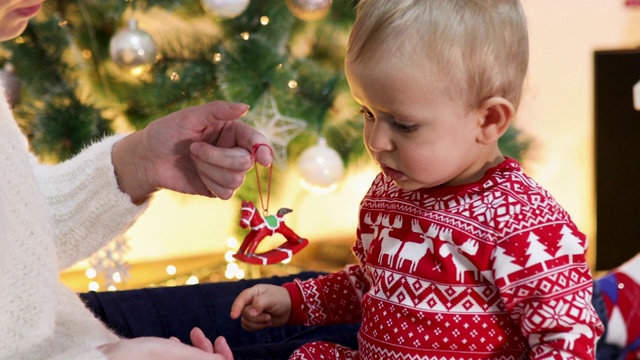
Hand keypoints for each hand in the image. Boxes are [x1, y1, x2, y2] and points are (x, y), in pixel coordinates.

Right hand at [98, 328, 232, 358]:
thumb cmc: (140, 357)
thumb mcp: (176, 354)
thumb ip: (204, 359)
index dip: (224, 357)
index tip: (219, 340)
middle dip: (205, 351)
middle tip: (196, 332)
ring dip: (191, 350)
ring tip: (183, 335)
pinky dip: (178, 355)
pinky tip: (171, 342)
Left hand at [112, 101, 272, 202]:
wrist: (148, 158)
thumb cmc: (167, 132)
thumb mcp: (190, 116)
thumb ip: (218, 110)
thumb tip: (246, 107)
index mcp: (232, 131)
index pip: (256, 141)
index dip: (263, 150)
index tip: (264, 159)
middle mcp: (234, 151)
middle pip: (246, 162)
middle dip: (218, 157)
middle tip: (194, 149)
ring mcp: (227, 171)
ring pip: (236, 179)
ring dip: (209, 169)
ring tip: (193, 160)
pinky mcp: (219, 188)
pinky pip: (226, 193)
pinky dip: (209, 183)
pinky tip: (197, 174)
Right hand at [230, 284, 291, 330]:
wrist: (289, 308)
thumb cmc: (281, 299)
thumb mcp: (272, 298)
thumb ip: (260, 303)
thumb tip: (251, 313)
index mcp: (253, 292)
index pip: (241, 299)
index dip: (236, 307)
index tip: (234, 316)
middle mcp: (249, 301)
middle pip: (244, 313)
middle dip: (257, 318)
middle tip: (268, 316)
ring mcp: (250, 311)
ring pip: (245, 321)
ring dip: (258, 323)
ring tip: (269, 319)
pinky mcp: (253, 320)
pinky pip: (248, 327)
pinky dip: (257, 327)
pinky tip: (266, 323)